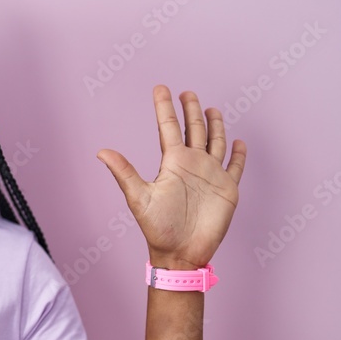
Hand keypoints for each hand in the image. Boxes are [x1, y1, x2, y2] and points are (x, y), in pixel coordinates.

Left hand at [96, 85, 246, 269]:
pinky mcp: (228, 188)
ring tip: (211, 109)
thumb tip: (101, 152)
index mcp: (172, 162)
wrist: (180, 252)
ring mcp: (211, 174)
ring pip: (215, 142)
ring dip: (215, 126)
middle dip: (190, 110)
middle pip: (193, 129)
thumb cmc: (157, 228)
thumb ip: (124, 172)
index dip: (165, 107)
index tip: (161, 87)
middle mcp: (192, 164)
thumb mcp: (138, 197)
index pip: (168, 127)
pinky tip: (239, 142)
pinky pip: (236, 166)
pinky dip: (239, 154)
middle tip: (188, 92)